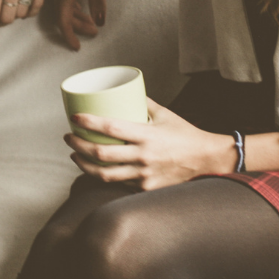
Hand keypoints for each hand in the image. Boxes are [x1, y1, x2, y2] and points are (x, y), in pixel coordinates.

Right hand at [53, 0, 105, 50]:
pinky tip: (84, 9)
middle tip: (94, 33)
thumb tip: (99, 22)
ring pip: (63, 8)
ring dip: (77, 17)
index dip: (69, 35)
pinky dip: (73, 8)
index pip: (63, 20)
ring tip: (92, 23)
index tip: (76, 47)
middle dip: (78, 27)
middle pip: (63, 16)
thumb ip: (97, 0)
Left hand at [66, 99, 235, 190]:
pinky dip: (102, 176)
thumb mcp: (164, 114)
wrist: (209, 161)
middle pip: (101, 154)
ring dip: (84, 164)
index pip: (110, 128)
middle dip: (78, 145)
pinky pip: (119, 183)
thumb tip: (124, 90)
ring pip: (105, 174)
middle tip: (69, 137)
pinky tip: (94, 169)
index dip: (88, 123)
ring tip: (75, 154)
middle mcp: (144, 156)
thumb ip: (143, 102)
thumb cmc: (186, 135)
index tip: (74, 117)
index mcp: (147, 135)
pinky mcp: (146, 188)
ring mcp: (144, 175)